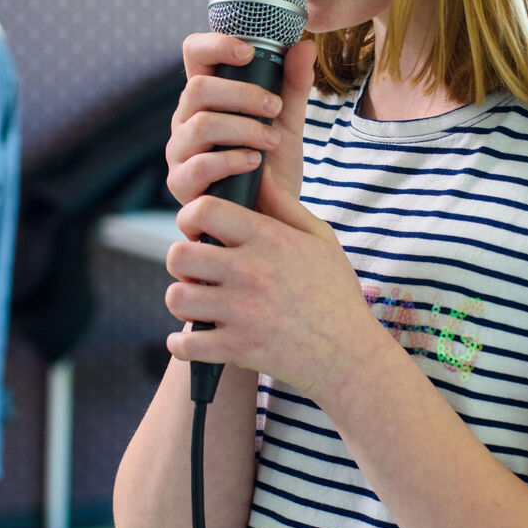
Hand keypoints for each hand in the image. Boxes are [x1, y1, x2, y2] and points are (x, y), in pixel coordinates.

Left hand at [163, 166, 379, 401]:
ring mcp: (241, 311)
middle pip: (179, 254)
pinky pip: (186, 344)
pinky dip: (181, 345)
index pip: (204, 210)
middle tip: (198, 269)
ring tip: (199, 302)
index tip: (197, 229)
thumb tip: (256, 173)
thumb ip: (283, 204)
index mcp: (268, 239)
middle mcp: (250, 271)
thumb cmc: (336, 292)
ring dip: (183, 300)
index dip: (191, 216)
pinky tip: (191, 340)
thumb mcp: (320, 238)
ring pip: (177, 297)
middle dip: (183, 260)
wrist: (350, 353)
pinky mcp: (237, 348)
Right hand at [166, 33, 316, 208]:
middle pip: (198, 88)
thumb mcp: (287, 121)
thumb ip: (293, 85)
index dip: (215, 44)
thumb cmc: (272, 166)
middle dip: (243, 95)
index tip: (249, 53)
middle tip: (275, 107)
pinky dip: (232, 160)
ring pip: (201, 124)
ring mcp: (179, 152)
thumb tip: (305, 46)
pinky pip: (200, 164)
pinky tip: (255, 162)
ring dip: (244, 129)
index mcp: (206, 97)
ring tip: (272, 140)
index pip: (195, 53)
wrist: (271, 217)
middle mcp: (185, 119)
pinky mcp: (181, 184)